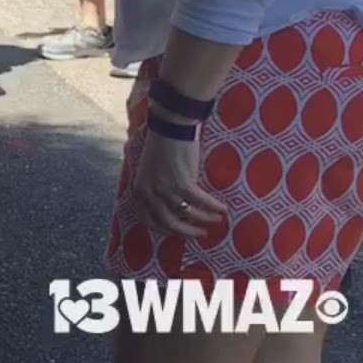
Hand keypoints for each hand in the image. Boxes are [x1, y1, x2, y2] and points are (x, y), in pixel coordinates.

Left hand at [130, 88, 226, 237]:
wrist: (169, 128)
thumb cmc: (160, 148)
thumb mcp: (149, 173)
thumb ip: (154, 191)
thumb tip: (169, 209)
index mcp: (138, 191)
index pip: (149, 221)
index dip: (165, 230)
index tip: (179, 234)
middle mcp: (149, 194)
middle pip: (169, 223)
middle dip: (187, 231)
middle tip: (201, 234)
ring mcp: (165, 190)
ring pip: (188, 214)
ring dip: (205, 219)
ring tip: (216, 219)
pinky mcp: (183, 183)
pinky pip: (202, 202)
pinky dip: (214, 207)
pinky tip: (223, 208)